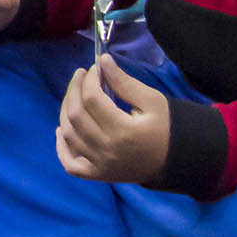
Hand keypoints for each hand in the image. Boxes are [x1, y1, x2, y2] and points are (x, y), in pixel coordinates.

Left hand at [54, 53, 171, 183]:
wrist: (175, 160)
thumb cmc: (166, 128)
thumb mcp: (151, 101)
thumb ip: (124, 82)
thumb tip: (102, 61)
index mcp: (123, 132)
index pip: (92, 99)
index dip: (88, 79)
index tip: (94, 68)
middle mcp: (108, 151)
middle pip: (76, 115)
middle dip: (73, 90)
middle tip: (80, 76)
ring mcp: (101, 166)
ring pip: (69, 135)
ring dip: (65, 111)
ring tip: (74, 96)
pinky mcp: (99, 175)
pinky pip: (71, 165)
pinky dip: (61, 149)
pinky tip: (62, 131)